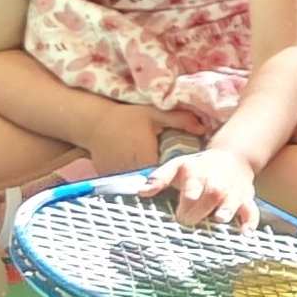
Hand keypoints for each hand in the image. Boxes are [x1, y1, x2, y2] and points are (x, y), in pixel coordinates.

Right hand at [88, 98, 210, 169]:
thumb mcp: (154, 114)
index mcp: (146, 156)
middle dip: (165, 178)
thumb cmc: (126, 117)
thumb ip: (179, 121)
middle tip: (175, 172)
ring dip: (148, 179)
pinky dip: (134, 178)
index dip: (177, 174)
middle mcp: (132, 170)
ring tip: (158, 172)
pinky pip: (127, 181)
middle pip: (154, 180)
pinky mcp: (110, 178)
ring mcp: (119, 176)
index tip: (184, 171)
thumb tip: (203, 129)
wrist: (92, 122)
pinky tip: (139, 170)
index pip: (167, 173)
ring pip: (140, 183)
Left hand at [150, 146, 260, 229]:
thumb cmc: (199, 166)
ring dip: (227, 209)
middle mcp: (217, 181)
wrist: (233, 156)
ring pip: (233, 199)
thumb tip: (141, 192)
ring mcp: (233, 191)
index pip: (192, 188)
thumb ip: (159, 177)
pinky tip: (245, 234)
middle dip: (203, 207)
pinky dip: (250, 221)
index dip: (186, 201)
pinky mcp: (246, 199)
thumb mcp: (178, 165)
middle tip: (191, 222)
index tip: (180, 215)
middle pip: (213, 192)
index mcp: (198, 173)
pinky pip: (251, 210)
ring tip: (220, 219)